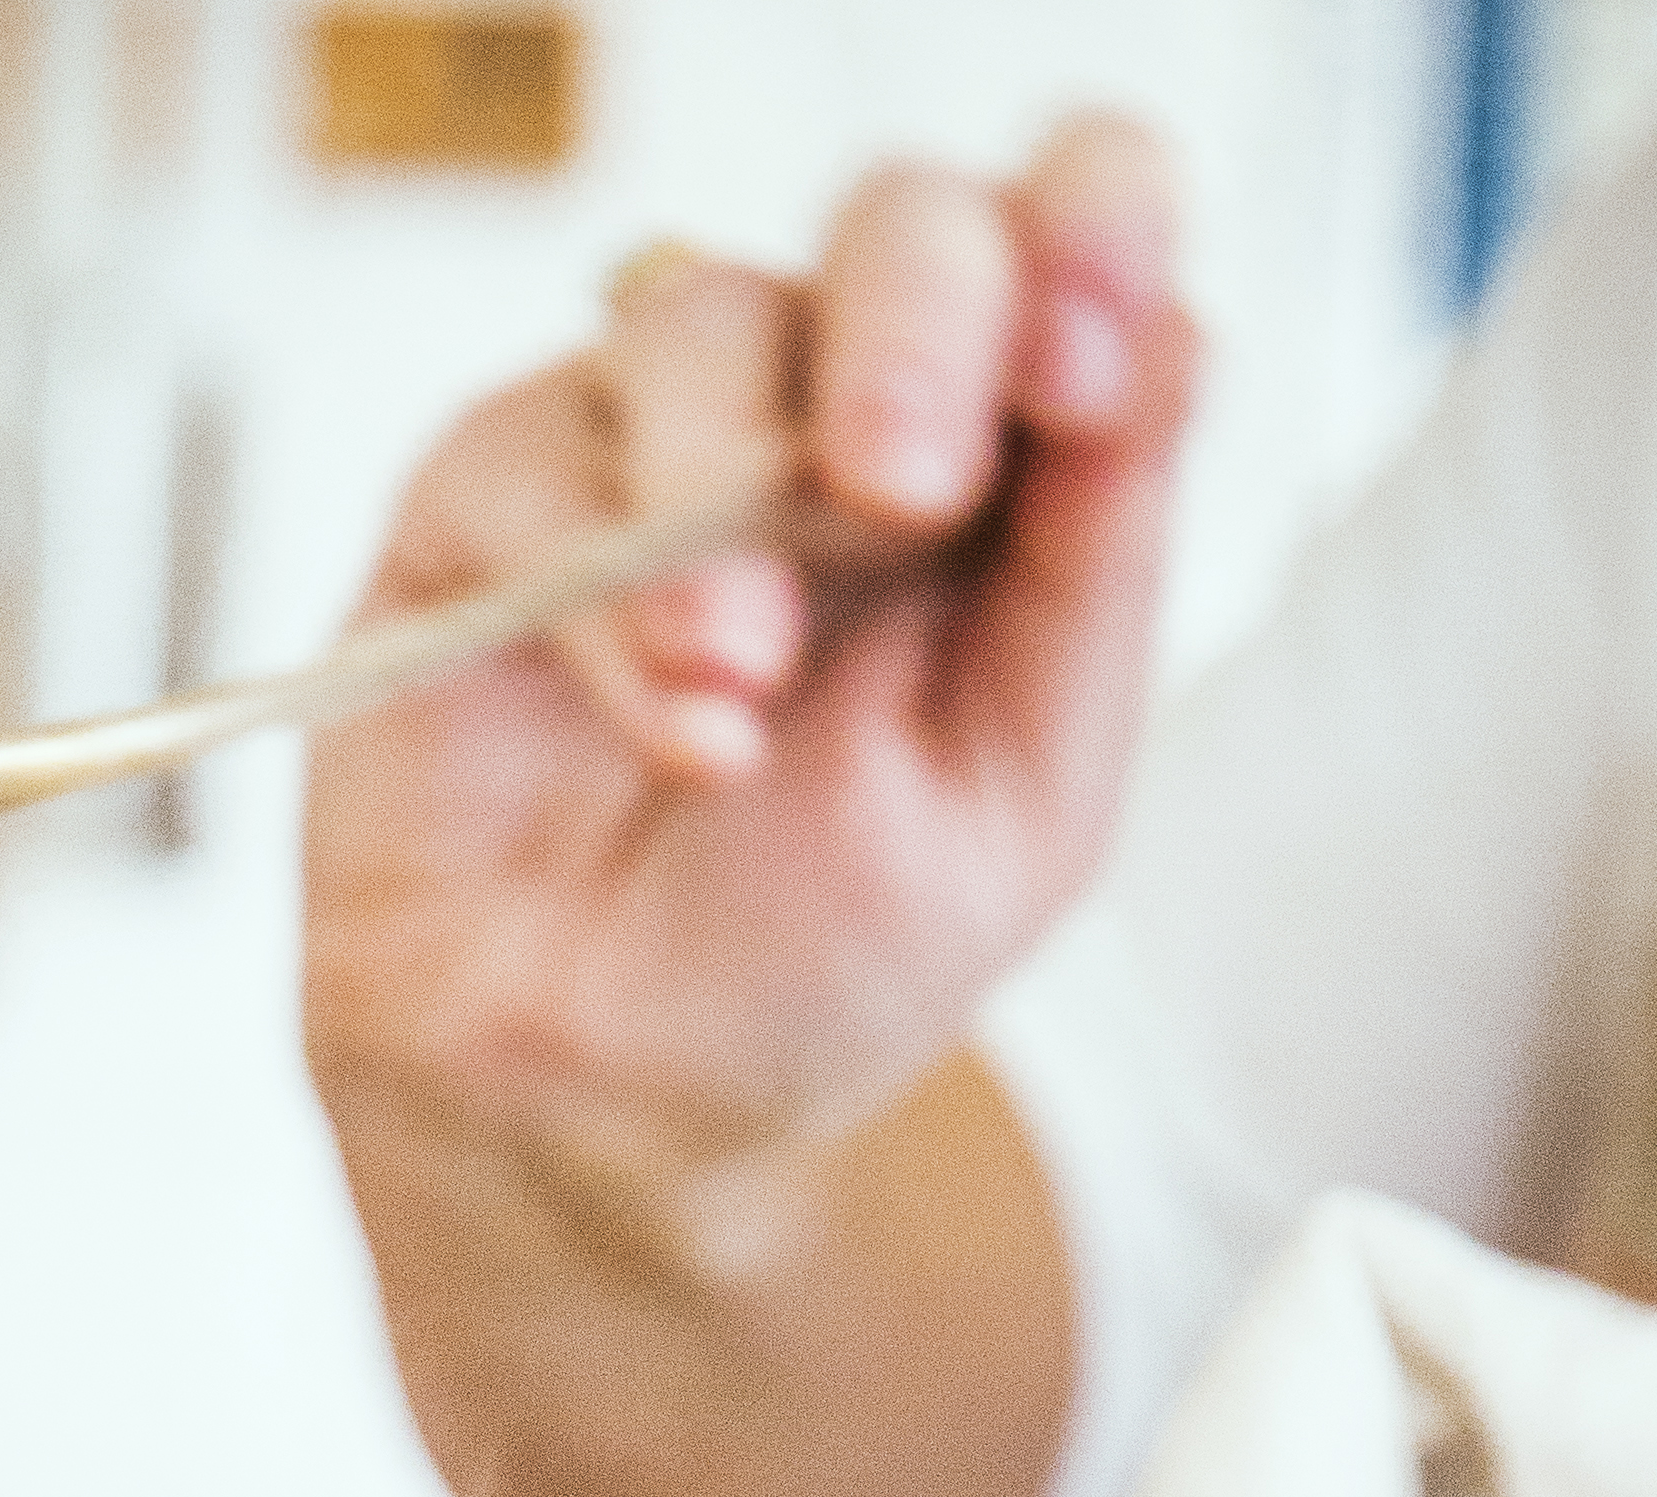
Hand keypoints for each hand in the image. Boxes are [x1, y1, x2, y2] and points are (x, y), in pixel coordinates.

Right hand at [303, 117, 1195, 1180]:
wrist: (598, 1112)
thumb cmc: (804, 966)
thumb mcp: (1021, 797)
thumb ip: (1092, 570)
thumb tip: (1168, 333)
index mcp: (995, 464)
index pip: (1068, 242)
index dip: (1092, 236)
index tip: (1086, 369)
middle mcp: (826, 417)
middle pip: (898, 225)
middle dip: (917, 327)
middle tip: (903, 485)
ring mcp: (651, 448)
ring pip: (702, 319)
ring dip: (730, 500)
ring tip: (738, 690)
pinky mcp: (487, 507)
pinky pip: (540, 467)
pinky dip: (606, 599)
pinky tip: (675, 733)